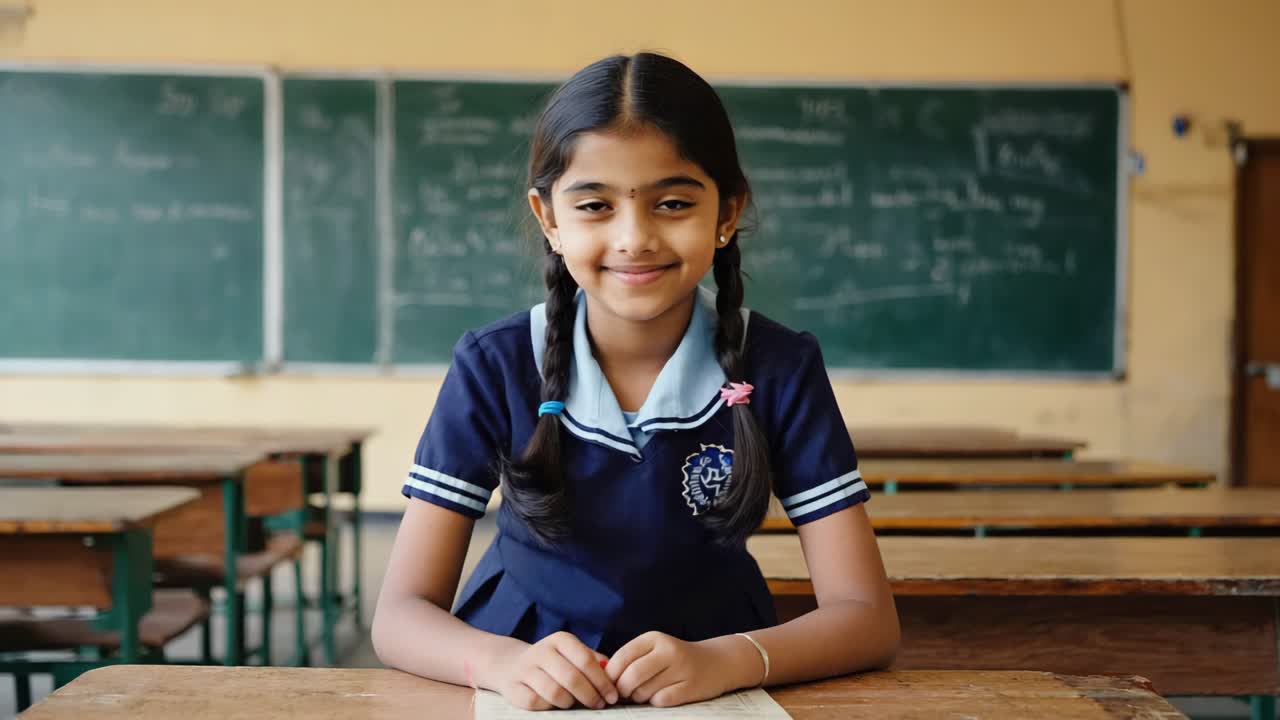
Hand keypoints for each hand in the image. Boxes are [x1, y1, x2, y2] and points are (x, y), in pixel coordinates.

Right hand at [482, 631, 618, 710]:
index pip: (585, 660)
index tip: (612, 696)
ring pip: (554, 692)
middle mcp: (541, 651)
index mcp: (560, 640)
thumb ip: (594, 662)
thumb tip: (614, 675)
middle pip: (571, 678)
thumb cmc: (554, 663)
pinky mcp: (513, 687)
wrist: (512, 665)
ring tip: (575, 703)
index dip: (602, 681)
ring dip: (570, 702)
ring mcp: (525, 669)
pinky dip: (549, 707)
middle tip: (599, 704)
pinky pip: (536, 703)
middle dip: (590, 695)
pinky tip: (555, 704)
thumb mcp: (573, 655)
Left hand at [605, 632, 760, 707]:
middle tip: (623, 695)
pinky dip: (656, 702)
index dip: (610, 675)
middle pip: (631, 676)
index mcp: (654, 638)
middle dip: (622, 690)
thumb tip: (602, 678)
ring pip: (644, 690)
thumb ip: (630, 660)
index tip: (608, 685)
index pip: (622, 657)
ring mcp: (681, 668)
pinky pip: (661, 700)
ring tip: (644, 693)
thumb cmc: (676, 659)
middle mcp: (668, 649)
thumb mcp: (654, 650)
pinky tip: (661, 696)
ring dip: (638, 698)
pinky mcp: (691, 687)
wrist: (717, 663)